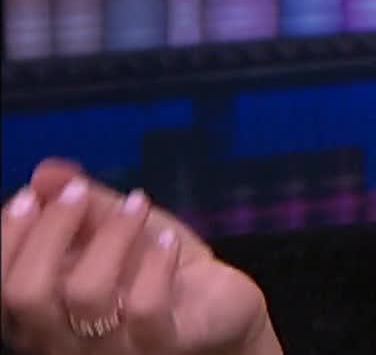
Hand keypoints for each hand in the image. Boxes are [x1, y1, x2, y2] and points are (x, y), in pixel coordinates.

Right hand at [0, 159, 274, 354]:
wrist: (219, 308)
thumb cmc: (156, 272)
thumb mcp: (118, 233)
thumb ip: (83, 206)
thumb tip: (45, 173)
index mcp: (42, 315)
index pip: (2, 287)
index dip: (9, 238)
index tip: (31, 194)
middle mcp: (65, 340)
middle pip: (26, 294)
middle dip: (49, 231)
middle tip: (78, 192)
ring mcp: (113, 351)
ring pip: (85, 294)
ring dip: (110, 236)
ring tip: (137, 204)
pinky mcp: (164, 347)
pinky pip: (145, 308)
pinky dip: (154, 264)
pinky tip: (168, 242)